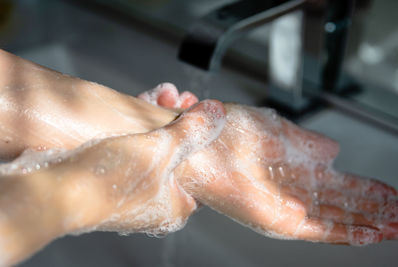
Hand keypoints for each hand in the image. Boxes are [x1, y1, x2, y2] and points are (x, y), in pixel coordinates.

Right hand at [0, 100, 224, 264]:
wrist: (54, 191)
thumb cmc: (111, 180)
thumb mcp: (161, 150)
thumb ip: (192, 131)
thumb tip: (217, 113)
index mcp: (176, 204)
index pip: (201, 169)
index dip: (204, 138)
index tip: (201, 113)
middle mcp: (157, 201)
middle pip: (178, 154)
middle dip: (181, 120)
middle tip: (181, 97)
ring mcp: (133, 189)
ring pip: (155, 147)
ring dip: (159, 118)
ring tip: (164, 92)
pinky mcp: (112, 177)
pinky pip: (134, 146)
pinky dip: (139, 125)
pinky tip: (142, 101)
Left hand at [142, 85, 397, 244]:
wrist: (198, 140)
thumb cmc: (227, 130)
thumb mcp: (276, 130)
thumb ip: (307, 144)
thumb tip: (335, 151)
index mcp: (291, 168)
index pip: (336, 186)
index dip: (364, 191)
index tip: (390, 193)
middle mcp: (289, 191)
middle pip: (339, 206)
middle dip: (372, 210)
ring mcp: (283, 206)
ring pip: (334, 220)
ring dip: (367, 223)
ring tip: (396, 225)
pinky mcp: (275, 219)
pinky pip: (317, 230)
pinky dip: (345, 232)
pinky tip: (370, 233)